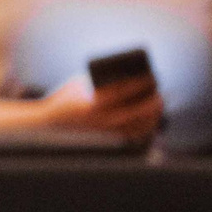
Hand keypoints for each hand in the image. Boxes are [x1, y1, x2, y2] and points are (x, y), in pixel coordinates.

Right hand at [29, 74, 164, 143]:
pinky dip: (145, 127)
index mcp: (92, 102)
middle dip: (152, 101)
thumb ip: (103, 78)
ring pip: (137, 125)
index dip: (141, 83)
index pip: (123, 91)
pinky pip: (133, 134)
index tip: (152, 75)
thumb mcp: (80, 82)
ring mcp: (105, 130)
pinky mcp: (107, 137)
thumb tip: (130, 74)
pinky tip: (153, 118)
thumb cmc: (67, 97)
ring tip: (159, 103)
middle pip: (136, 111)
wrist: (51, 122)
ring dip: (152, 114)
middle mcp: (101, 119)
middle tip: (160, 91)